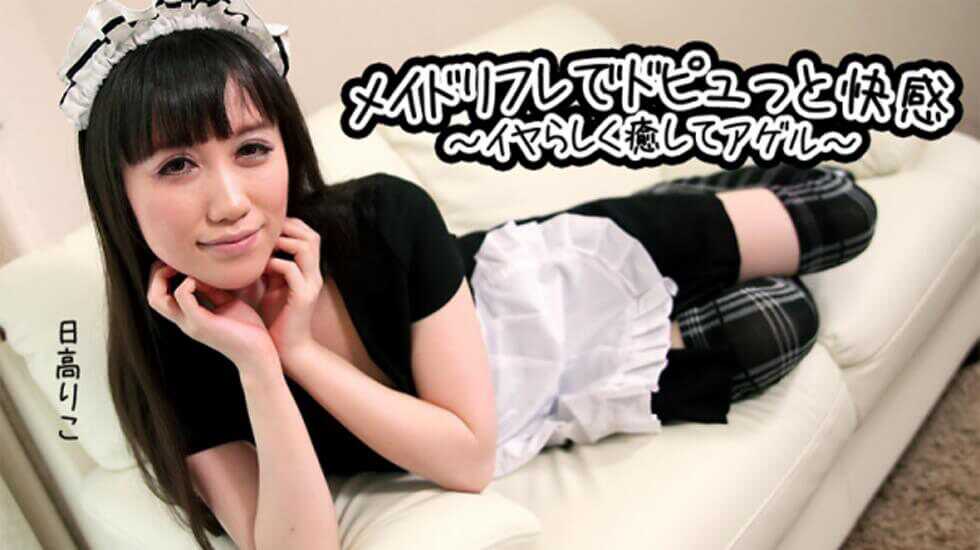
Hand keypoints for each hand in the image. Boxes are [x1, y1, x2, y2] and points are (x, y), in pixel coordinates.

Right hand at [146, 260, 279, 372]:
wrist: (259, 355)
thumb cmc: (248, 330)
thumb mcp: (228, 303)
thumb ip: (212, 290)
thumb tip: (200, 274)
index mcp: (190, 317)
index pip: (161, 296)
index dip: (164, 276)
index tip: (181, 263)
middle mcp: (185, 321)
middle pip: (153, 297)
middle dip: (158, 274)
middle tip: (176, 263)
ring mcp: (191, 323)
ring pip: (158, 299)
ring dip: (164, 277)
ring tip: (183, 269)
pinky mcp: (202, 323)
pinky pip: (182, 297)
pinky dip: (186, 284)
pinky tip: (198, 280)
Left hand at [257, 217, 323, 367]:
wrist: (289, 349)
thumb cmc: (276, 319)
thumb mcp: (271, 288)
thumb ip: (268, 269)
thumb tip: (251, 250)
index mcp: (308, 271)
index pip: (308, 235)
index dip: (289, 227)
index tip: (266, 232)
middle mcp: (313, 275)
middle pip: (312, 236)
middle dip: (288, 229)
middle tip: (264, 235)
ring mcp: (311, 285)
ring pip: (306, 246)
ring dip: (283, 242)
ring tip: (264, 249)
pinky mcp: (304, 297)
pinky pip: (293, 270)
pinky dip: (276, 264)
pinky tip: (262, 269)